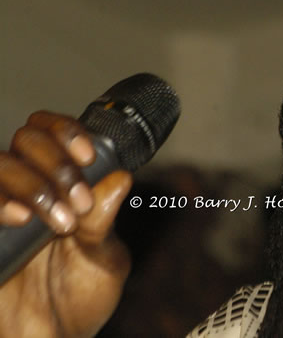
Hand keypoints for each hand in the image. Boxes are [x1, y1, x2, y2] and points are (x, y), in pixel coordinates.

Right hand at [0, 111, 131, 337]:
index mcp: (64, 186)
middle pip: (27, 139)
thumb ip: (106, 222)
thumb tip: (120, 178)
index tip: (88, 155)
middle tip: (80, 202)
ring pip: (2, 163)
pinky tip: (22, 219)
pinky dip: (2, 200)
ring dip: (36, 184)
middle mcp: (28, 190)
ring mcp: (2, 208)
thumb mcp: (105, 260)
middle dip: (58, 163)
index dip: (68, 131)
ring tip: (62, 223)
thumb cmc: (80, 301)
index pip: (54, 132)